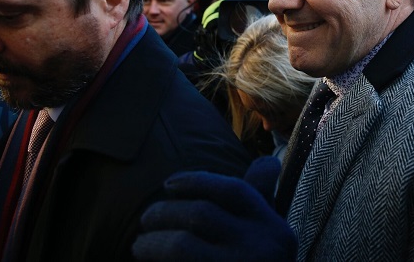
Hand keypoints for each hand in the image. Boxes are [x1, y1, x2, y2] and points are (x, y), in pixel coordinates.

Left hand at [133, 156, 296, 261]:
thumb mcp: (273, 239)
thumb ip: (263, 203)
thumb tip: (266, 162)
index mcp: (274, 229)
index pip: (233, 191)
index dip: (196, 181)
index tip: (168, 184)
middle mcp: (261, 251)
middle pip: (201, 215)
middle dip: (165, 213)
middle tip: (145, 219)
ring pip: (181, 247)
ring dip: (152, 243)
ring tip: (139, 245)